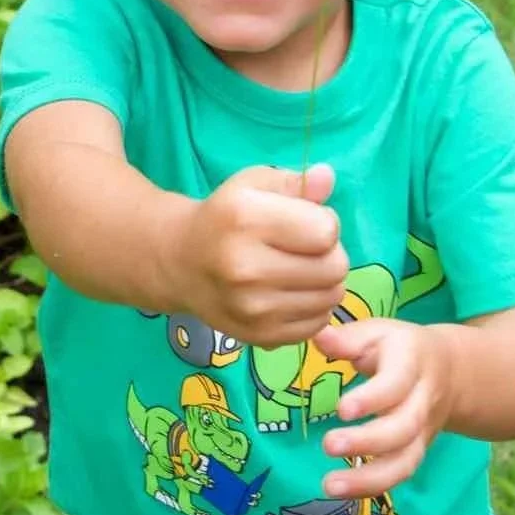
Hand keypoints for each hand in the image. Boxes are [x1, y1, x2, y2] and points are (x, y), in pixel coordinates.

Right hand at [171, 163, 347, 349]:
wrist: (181, 263)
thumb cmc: (224, 217)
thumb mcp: (254, 185)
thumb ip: (296, 182)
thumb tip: (327, 177)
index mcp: (245, 219)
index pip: (326, 231)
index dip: (325, 223)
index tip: (306, 221)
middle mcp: (246, 268)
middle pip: (334, 268)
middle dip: (330, 254)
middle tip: (307, 248)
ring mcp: (252, 309)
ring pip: (331, 298)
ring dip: (324, 282)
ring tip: (299, 269)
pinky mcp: (260, 337)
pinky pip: (317, 324)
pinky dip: (314, 308)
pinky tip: (291, 292)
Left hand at [317, 318, 457, 498]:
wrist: (451, 370)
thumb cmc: (402, 347)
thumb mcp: (380, 332)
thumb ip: (349, 338)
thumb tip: (318, 337)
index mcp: (412, 364)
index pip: (396, 384)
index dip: (372, 399)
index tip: (342, 409)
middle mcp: (422, 401)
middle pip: (404, 428)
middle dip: (368, 442)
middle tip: (329, 445)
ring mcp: (422, 431)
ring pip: (405, 461)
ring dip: (369, 478)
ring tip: (330, 485)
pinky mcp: (416, 451)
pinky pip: (399, 474)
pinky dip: (372, 487)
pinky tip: (341, 490)